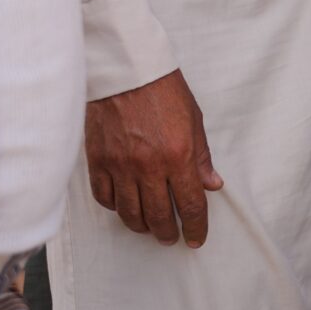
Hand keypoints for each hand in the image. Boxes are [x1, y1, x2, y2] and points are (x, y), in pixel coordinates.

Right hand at [85, 70, 223, 247]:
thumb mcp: (194, 121)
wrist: (126, 70)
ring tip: (149, 227)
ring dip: (142, 226)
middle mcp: (149, 166)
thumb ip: (201, 157)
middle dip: (168, 232)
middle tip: (171, 236)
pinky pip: (105, 197)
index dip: (196, 227)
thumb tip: (212, 185)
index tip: (196, 238)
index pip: (190, 205)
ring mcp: (121, 166)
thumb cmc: (164, 91)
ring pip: (130, 213)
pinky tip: (124, 206)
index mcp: (178, 156)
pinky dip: (116, 207)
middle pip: (159, 216)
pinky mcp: (98, 161)